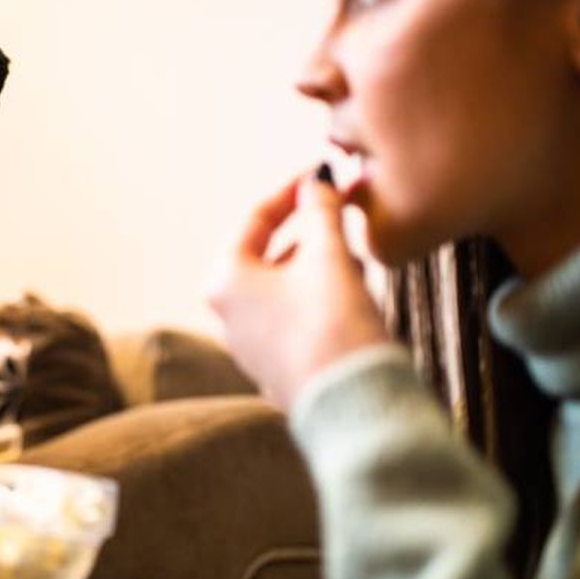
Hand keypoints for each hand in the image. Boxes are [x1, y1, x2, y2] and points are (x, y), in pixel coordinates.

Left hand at [206, 168, 389, 410]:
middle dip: (311, 233)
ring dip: (318, 266)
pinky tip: (351, 299)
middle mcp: (225, 313)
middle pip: (269, 254)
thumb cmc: (333, 325)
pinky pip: (294, 318)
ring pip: (284, 287)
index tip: (323, 173)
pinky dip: (319, 299)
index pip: (257, 218)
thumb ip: (321, 211)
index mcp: (224, 279)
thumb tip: (318, 181)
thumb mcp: (329, 256)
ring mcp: (248, 345)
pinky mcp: (275, 369)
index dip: (294, 191)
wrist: (352, 405)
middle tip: (345, 214)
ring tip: (355, 259)